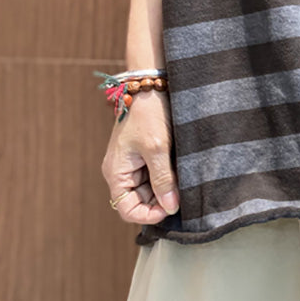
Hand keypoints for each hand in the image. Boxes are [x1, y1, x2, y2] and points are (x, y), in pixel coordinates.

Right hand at [102, 88, 178, 223]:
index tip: (171, 208)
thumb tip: (170, 208)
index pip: (127, 210)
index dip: (148, 215)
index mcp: (116, 173)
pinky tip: (180, 172)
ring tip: (182, 180)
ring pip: (151, 191)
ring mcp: (133, 165)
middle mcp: (122, 172)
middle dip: (161, 201)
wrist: (150, 85)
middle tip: (182, 193)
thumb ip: (163, 180)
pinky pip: (156, 177)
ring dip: (167, 189)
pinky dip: (169, 178)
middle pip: (141, 202)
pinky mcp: (145, 157)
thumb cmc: (148, 114)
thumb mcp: (158, 148)